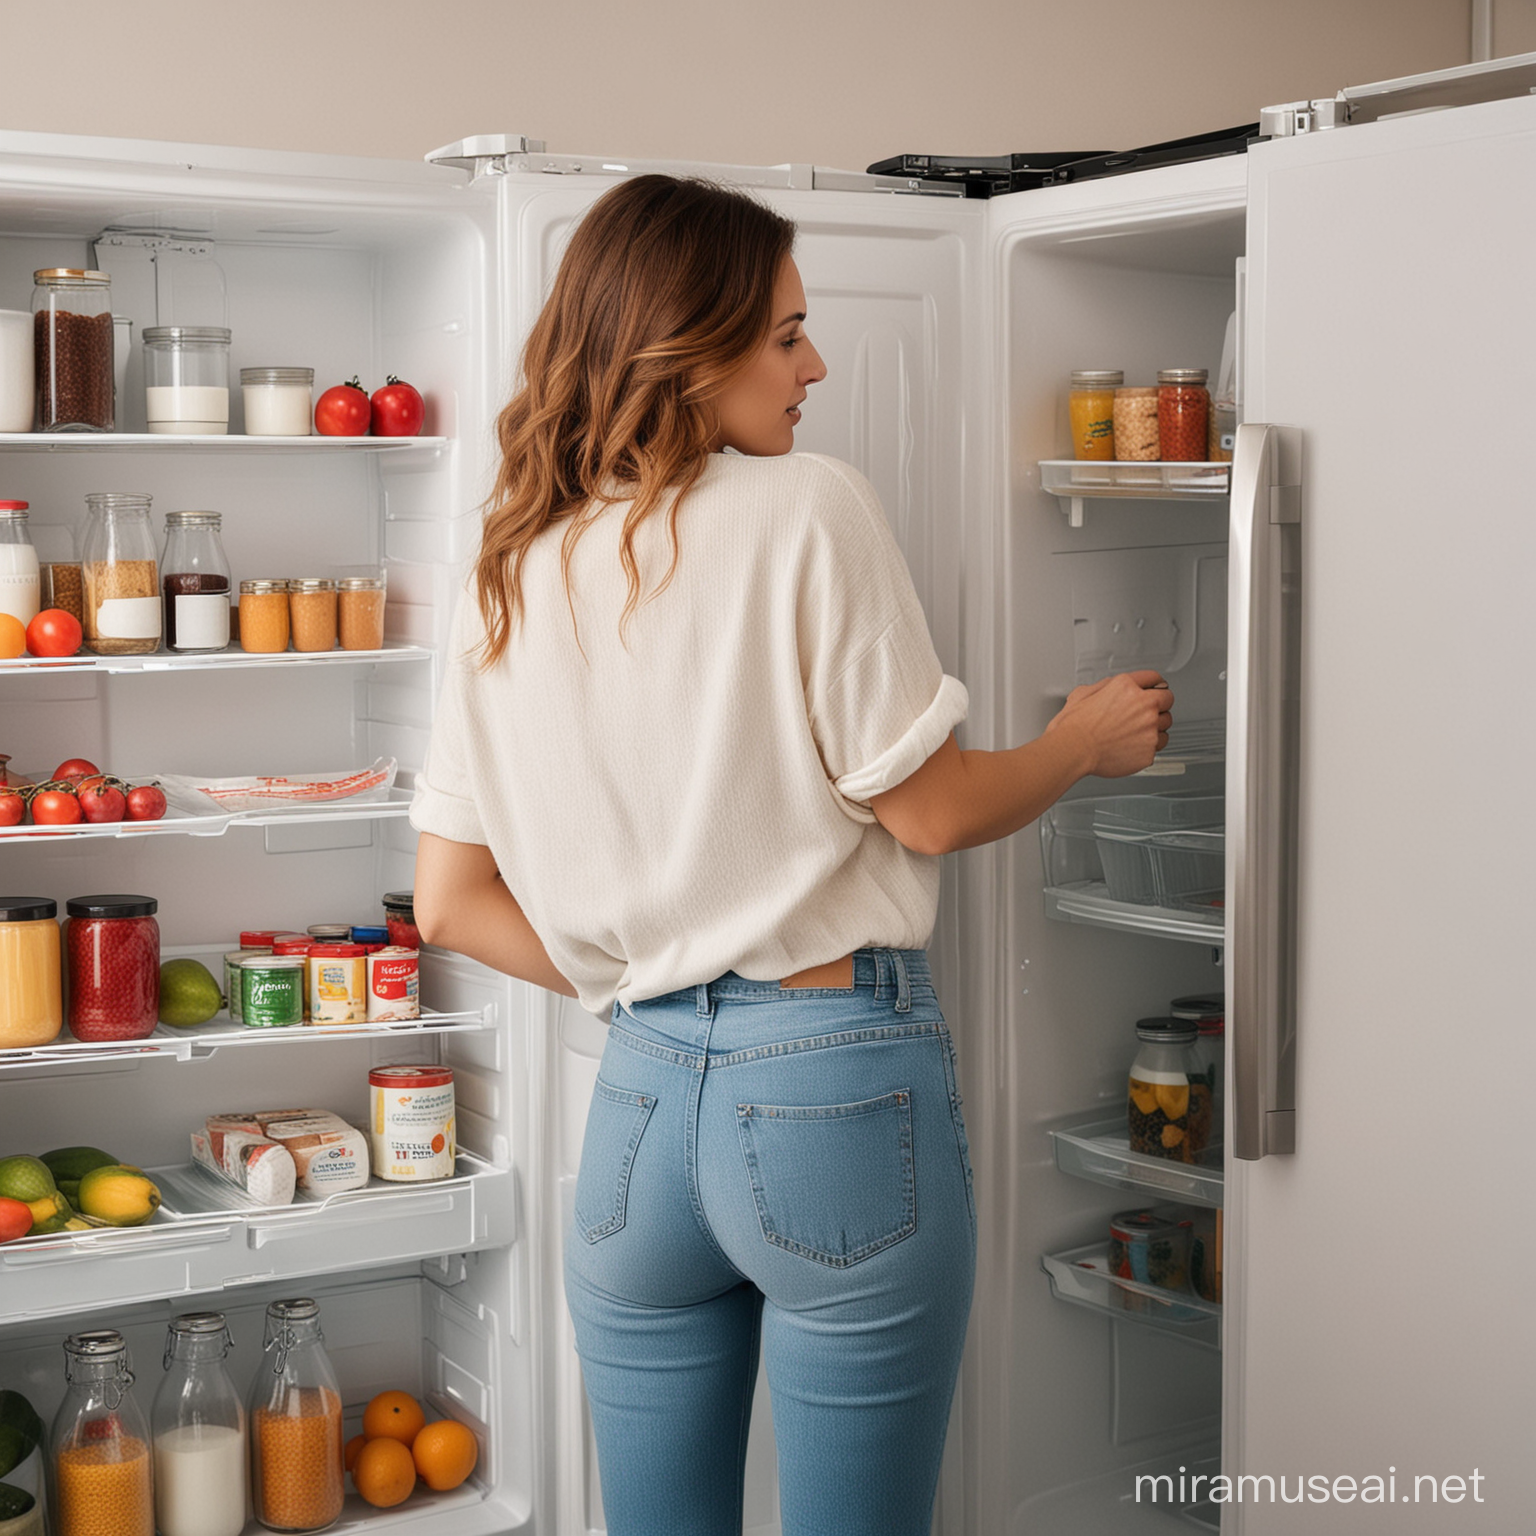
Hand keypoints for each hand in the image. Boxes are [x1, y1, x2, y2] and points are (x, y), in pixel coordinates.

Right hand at [1046, 670, 1172, 777]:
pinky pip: (1158, 746)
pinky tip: (1132, 746)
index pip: (1154, 678)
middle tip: (1146, 712)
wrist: (1073, 750)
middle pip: (1167, 699)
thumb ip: (1104, 686)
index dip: (1154, 684)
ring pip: (1166, 724)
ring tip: (1136, 732)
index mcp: (1126, 686)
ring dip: (1156, 726)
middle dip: (1158, 704)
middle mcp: (1143, 705)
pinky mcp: (1149, 750)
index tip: (1155, 689)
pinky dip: (1148, 746)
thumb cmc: (1073, 725)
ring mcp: (1149, 728)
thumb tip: (1111, 687)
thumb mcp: (1083, 693)